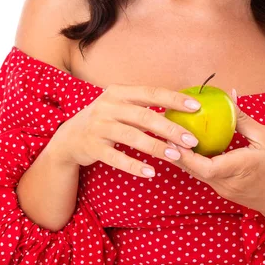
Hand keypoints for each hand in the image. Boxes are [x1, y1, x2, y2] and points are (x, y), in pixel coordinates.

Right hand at [49, 85, 201, 177]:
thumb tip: (182, 111)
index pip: (151, 92)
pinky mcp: (92, 147)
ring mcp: (98, 127)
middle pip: (144, 116)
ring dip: (156, 147)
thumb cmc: (105, 120)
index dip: (174, 99)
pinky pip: (116, 158)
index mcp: (119, 92)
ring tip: (176, 156)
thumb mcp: (120, 106)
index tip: (196, 106)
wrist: (68, 137)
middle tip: (191, 140)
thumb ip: (144, 107)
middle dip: (170, 128)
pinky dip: (134, 165)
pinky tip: (150, 172)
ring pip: (131, 137)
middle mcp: (108, 106)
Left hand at [166, 89, 264, 220]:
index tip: (174, 139)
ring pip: (195, 172)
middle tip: (162, 129)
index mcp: (240, 168)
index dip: (187, 155)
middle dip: (175, 151)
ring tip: (167, 133)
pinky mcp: (221, 188)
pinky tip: (183, 143)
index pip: (207, 168)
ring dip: (180, 155)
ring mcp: (222, 188)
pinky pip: (202, 173)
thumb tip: (228, 95)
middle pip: (193, 169)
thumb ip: (242, 119)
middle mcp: (227, 182)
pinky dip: (191, 159)